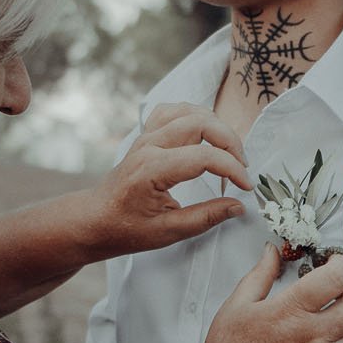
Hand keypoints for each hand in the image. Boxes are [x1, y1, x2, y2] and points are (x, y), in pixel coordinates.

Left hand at [85, 104, 252, 257]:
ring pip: (189, 110)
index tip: (246, 187)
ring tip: (229, 151)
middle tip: (242, 167)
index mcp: (152, 170)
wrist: (96, 219)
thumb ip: (206, 217)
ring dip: (216, 126)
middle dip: (230, 142)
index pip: (204, 157)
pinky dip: (195, 116)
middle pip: (200, 123)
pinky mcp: (146, 135)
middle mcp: (148, 146)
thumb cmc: (127, 228)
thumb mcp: (168, 231)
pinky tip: (205, 134)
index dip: (232, 170)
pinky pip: (173, 111)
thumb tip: (238, 206)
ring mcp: (146, 136)